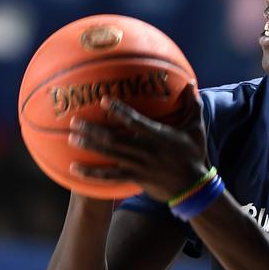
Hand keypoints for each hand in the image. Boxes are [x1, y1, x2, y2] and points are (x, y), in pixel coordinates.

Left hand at [68, 84, 207, 201]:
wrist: (193, 186)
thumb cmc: (194, 154)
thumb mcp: (196, 128)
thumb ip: (192, 105)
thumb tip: (190, 83)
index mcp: (157, 135)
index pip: (134, 121)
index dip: (118, 111)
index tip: (103, 101)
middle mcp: (144, 150)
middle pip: (113, 138)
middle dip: (93, 130)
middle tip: (75, 121)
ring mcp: (138, 165)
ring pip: (109, 155)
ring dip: (89, 146)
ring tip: (72, 139)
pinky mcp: (134, 178)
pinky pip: (110, 177)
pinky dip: (92, 174)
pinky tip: (75, 169)